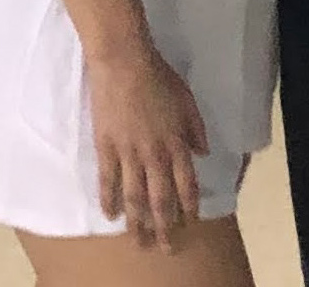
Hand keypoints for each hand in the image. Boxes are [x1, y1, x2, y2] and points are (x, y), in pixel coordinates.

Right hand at [83, 43, 210, 247]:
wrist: (124, 62)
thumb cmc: (158, 77)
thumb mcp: (187, 100)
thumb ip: (195, 128)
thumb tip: (202, 153)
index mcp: (177, 143)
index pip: (186, 184)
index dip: (188, 206)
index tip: (189, 222)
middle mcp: (154, 154)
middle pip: (161, 199)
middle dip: (164, 226)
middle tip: (165, 247)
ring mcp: (128, 153)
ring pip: (134, 196)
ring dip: (137, 222)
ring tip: (138, 241)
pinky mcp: (106, 147)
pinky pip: (107, 180)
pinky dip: (109, 200)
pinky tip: (110, 215)